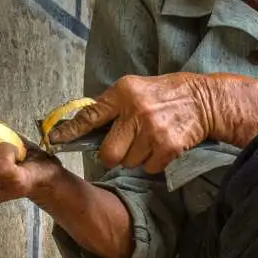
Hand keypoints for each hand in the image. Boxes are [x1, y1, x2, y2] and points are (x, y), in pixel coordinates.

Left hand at [48, 74, 214, 173]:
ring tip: (149, 139)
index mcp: (123, 93)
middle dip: (114, 154)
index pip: (90, 115)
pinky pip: (149, 167)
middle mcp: (136, 111)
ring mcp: (152, 130)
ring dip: (136, 157)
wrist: (204, 100)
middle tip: (127, 144)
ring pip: (129, 162)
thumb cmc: (165, 95)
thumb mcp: (135, 89)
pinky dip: (154, 161)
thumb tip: (82, 126)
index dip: (71, 132)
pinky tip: (162, 145)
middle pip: (108, 153)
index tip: (54, 140)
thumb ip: (112, 106)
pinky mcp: (168, 146)